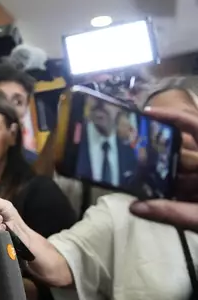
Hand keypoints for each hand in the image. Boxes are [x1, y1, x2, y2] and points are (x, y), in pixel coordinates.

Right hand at [130, 107, 197, 230]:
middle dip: (163, 152)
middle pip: (187, 148)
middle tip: (136, 152)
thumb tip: (135, 207)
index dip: (170, 116)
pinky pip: (194, 183)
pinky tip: (164, 195)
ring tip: (144, 176)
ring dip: (170, 174)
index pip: (192, 123)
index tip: (145, 114)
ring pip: (190, 168)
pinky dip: (181, 188)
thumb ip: (173, 212)